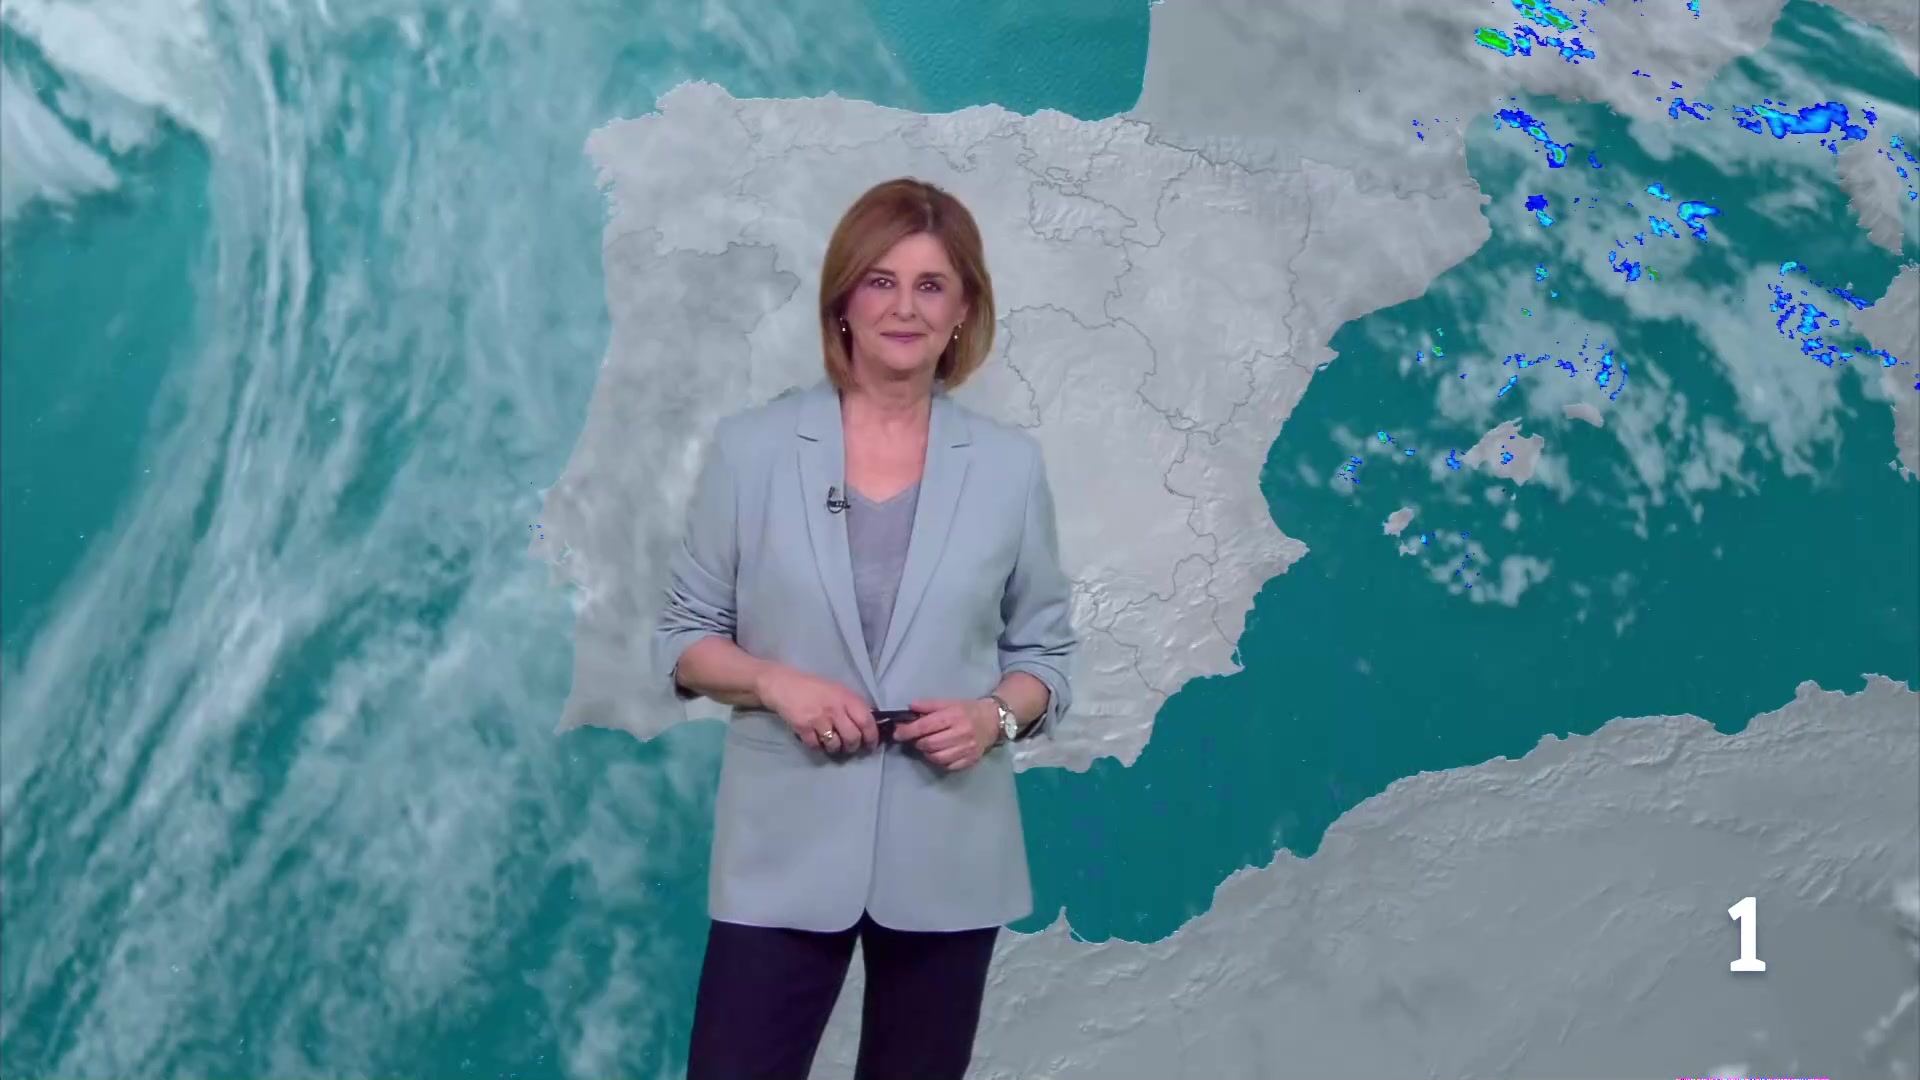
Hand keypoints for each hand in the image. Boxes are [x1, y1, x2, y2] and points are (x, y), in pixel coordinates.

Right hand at [755, 664, 878, 754]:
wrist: (783, 684)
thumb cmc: (813, 687)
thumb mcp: (837, 690)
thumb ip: (852, 705)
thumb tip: (868, 724)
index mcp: (846, 697)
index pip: (866, 721)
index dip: (872, 737)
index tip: (870, 745)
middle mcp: (835, 708)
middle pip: (852, 738)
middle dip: (853, 746)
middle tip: (849, 746)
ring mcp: (818, 719)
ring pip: (835, 745)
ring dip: (835, 748)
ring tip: (832, 743)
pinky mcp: (803, 727)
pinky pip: (816, 746)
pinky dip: (818, 747)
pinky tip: (816, 740)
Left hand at [893, 698, 998, 770]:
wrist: (993, 720)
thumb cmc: (967, 710)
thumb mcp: (949, 702)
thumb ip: (928, 705)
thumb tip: (909, 707)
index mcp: (954, 716)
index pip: (925, 726)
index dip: (908, 731)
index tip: (898, 733)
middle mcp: (961, 733)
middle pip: (929, 744)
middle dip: (918, 742)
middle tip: (916, 739)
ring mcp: (967, 749)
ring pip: (937, 757)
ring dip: (927, 753)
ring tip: (928, 745)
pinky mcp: (970, 760)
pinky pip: (948, 766)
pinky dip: (939, 761)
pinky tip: (940, 753)